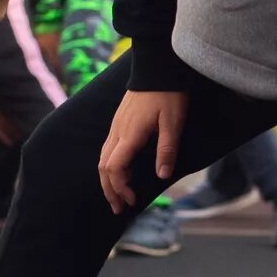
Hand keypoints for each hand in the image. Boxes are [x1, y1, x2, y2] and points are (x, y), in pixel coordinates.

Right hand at [99, 89, 186, 211]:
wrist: (157, 67)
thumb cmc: (168, 94)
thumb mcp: (173, 123)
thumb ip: (167, 149)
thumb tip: (162, 176)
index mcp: (129, 135)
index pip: (114, 169)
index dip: (120, 188)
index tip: (132, 201)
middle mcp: (117, 132)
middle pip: (103, 168)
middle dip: (109, 191)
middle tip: (119, 209)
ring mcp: (116, 126)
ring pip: (103, 158)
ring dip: (109, 180)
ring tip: (118, 196)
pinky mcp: (119, 121)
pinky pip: (108, 149)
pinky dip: (111, 166)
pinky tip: (123, 172)